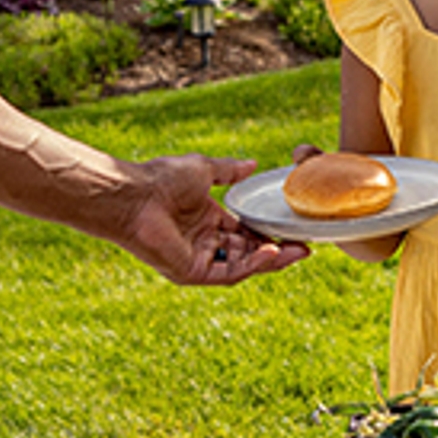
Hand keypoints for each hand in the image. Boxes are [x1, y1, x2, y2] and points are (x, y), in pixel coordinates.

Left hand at [110, 154, 309, 283]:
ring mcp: (198, 259)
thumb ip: (229, 171)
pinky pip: (228, 273)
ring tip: (297, 252)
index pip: (244, 231)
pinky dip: (252, 265)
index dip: (268, 231)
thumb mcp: (204, 169)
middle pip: (248, 251)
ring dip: (270, 259)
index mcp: (206, 219)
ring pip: (243, 264)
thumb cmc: (161, 178)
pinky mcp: (192, 271)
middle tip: (303, 246)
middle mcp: (204, 241)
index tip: (293, 229)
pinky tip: (271, 253)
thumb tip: (252, 164)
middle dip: (276, 250)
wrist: (134, 195)